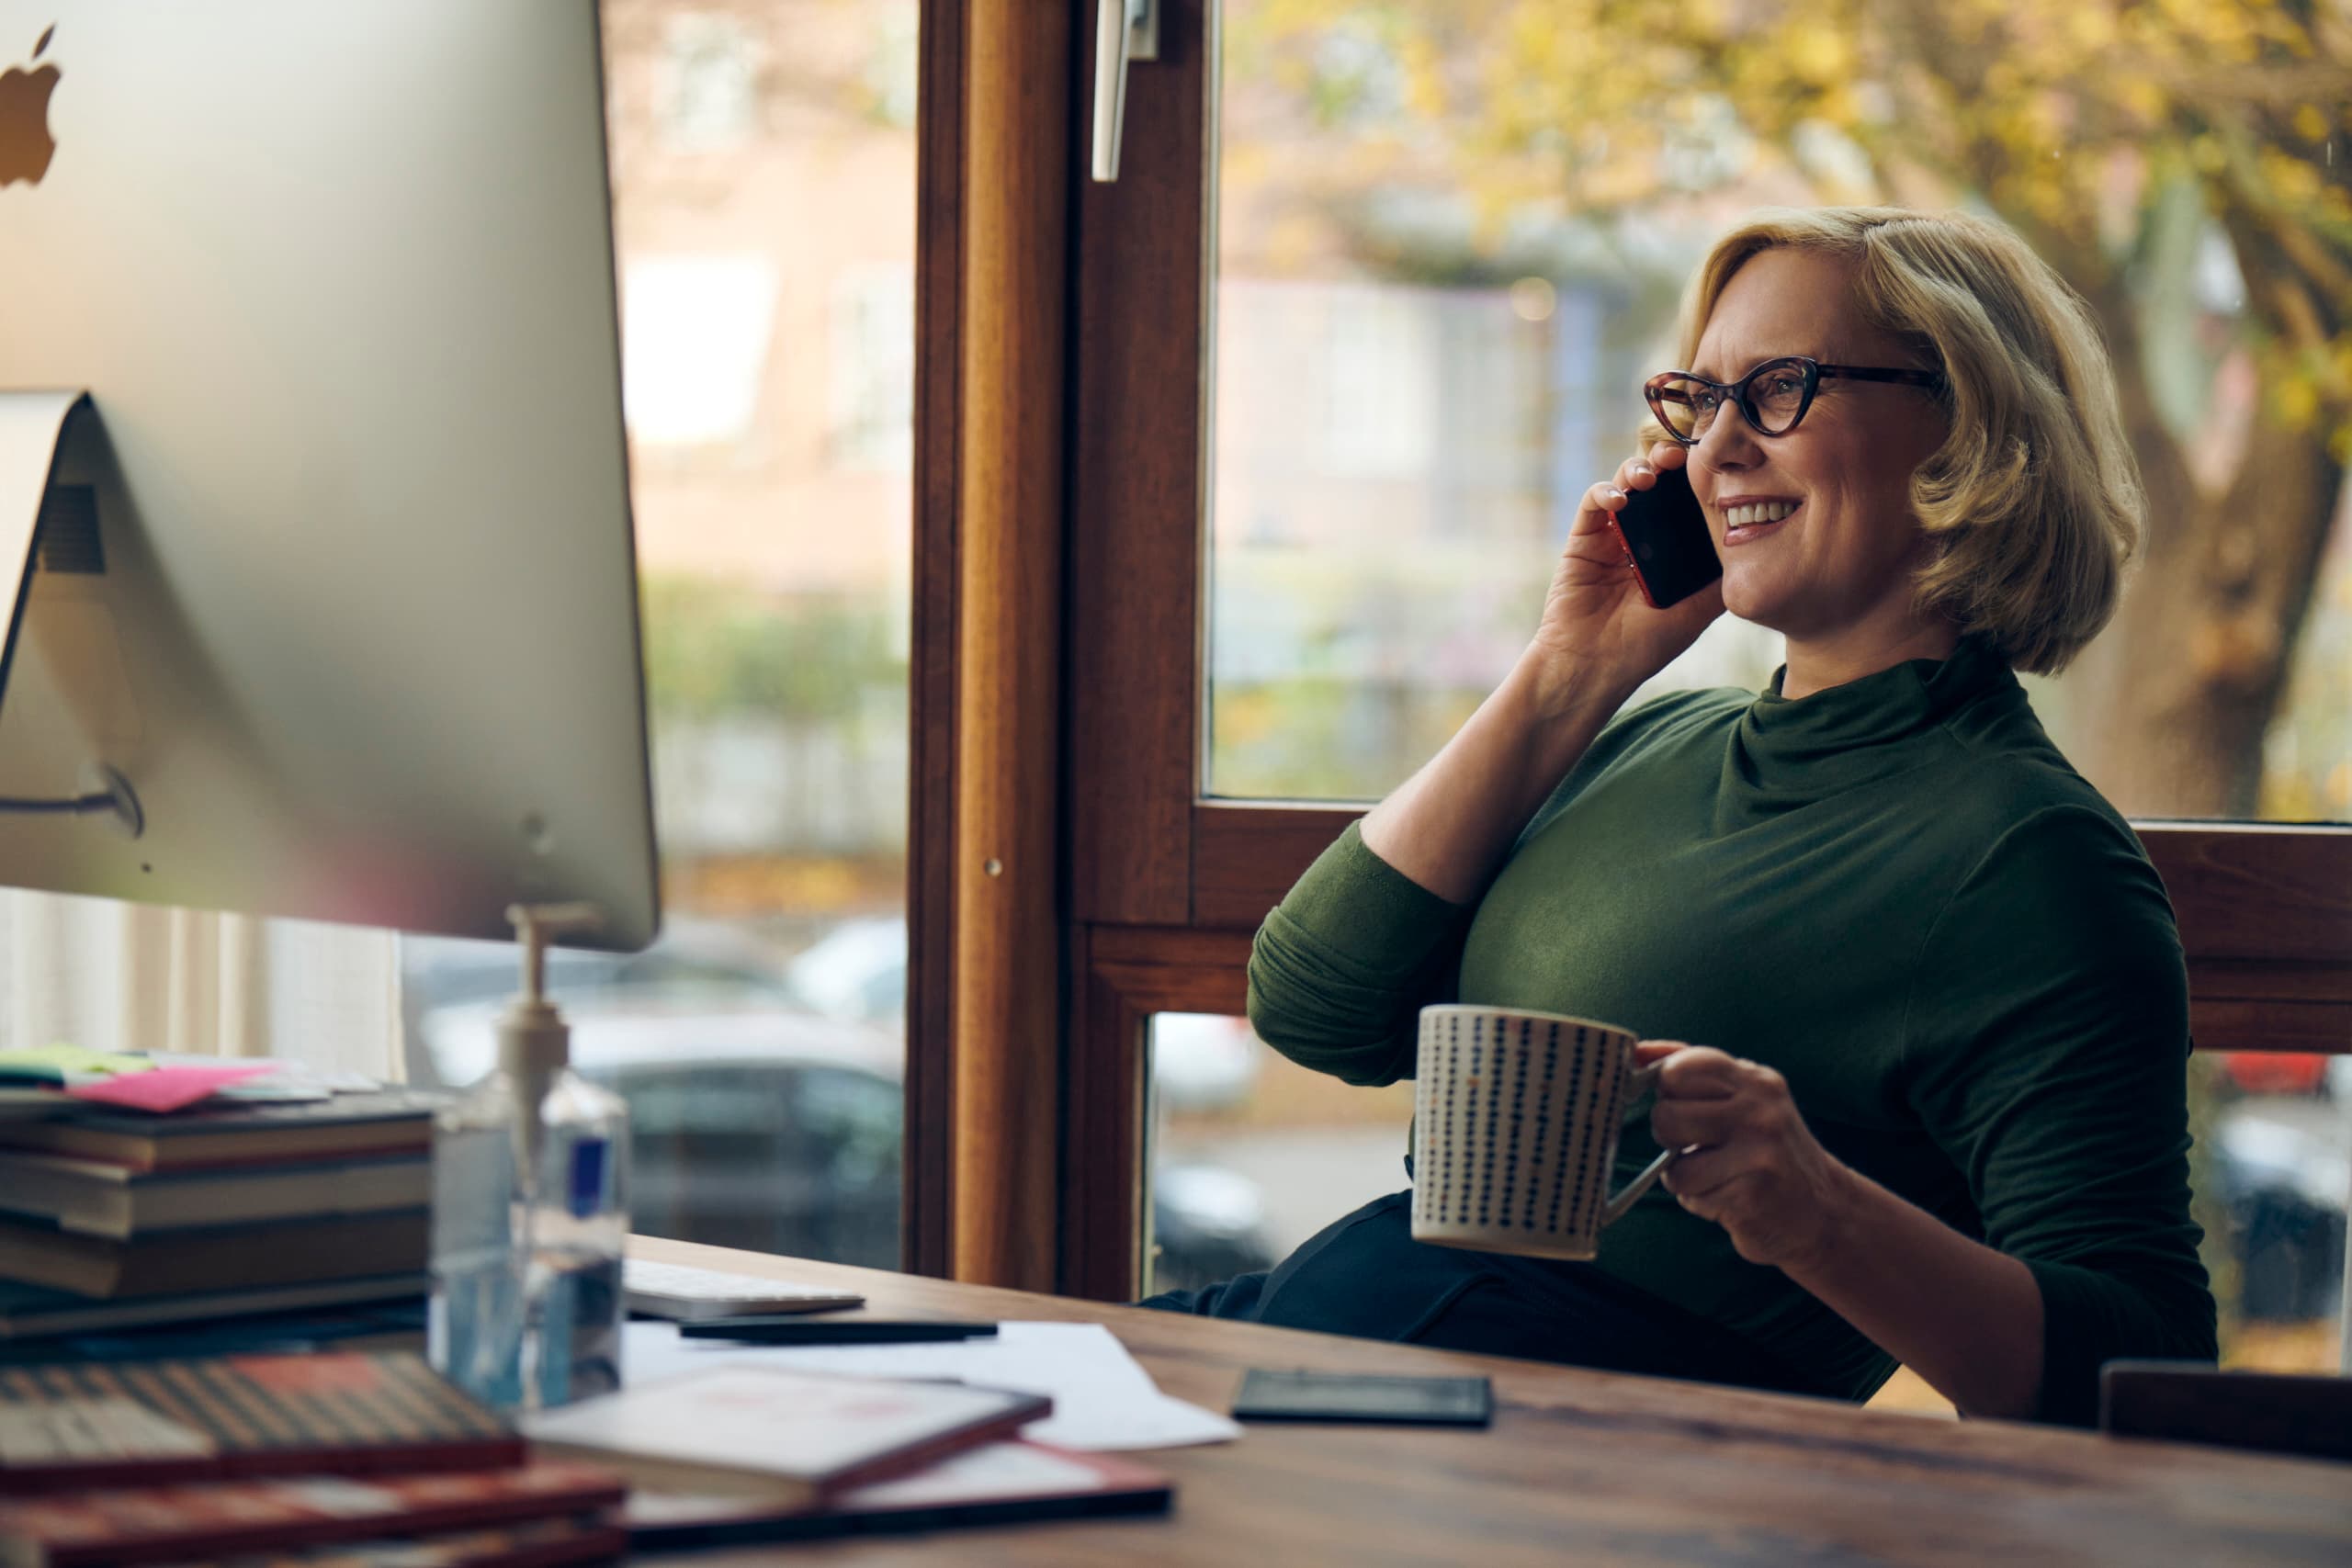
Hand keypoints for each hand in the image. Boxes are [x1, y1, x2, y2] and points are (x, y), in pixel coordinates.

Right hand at [1524, 443, 1723, 703]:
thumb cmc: (1644, 646)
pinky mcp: (1583, 538)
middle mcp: (1643, 536)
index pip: (1688, 502)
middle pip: (1660, 484)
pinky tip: (1621, 500)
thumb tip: (1760, 548)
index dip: (1700, 479)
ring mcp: (1613, 534)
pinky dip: (1606, 492)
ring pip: (1626, 483)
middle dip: (1672, 463)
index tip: (1718, 464)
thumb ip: (1720, 580)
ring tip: (1652, 473)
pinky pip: (1594, 502)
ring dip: (1640, 469)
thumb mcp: (1696, 613)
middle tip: (1685, 453)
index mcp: (1671, 550)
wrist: (1593, 666)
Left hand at [1636, 1041, 1856, 1273]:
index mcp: (1754, 1080)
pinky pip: (1691, 1197)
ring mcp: (1759, 1152)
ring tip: (1716, 1175)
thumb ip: (1693, 1073)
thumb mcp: (1743, 1100)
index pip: (1679, 1067)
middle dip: (1669, 1136)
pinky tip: (1730, 1198)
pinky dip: (1700, 1202)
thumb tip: (1635, 1050)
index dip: (1665, 1090)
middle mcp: (1760, 1110)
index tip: (1677, 1103)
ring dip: (1684, 1178)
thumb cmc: (1766, 1152)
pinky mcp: (1752, 1194)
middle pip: (1666, 1115)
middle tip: (1696, 1145)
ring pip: (1673, 1166)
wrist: (1826, 1212)